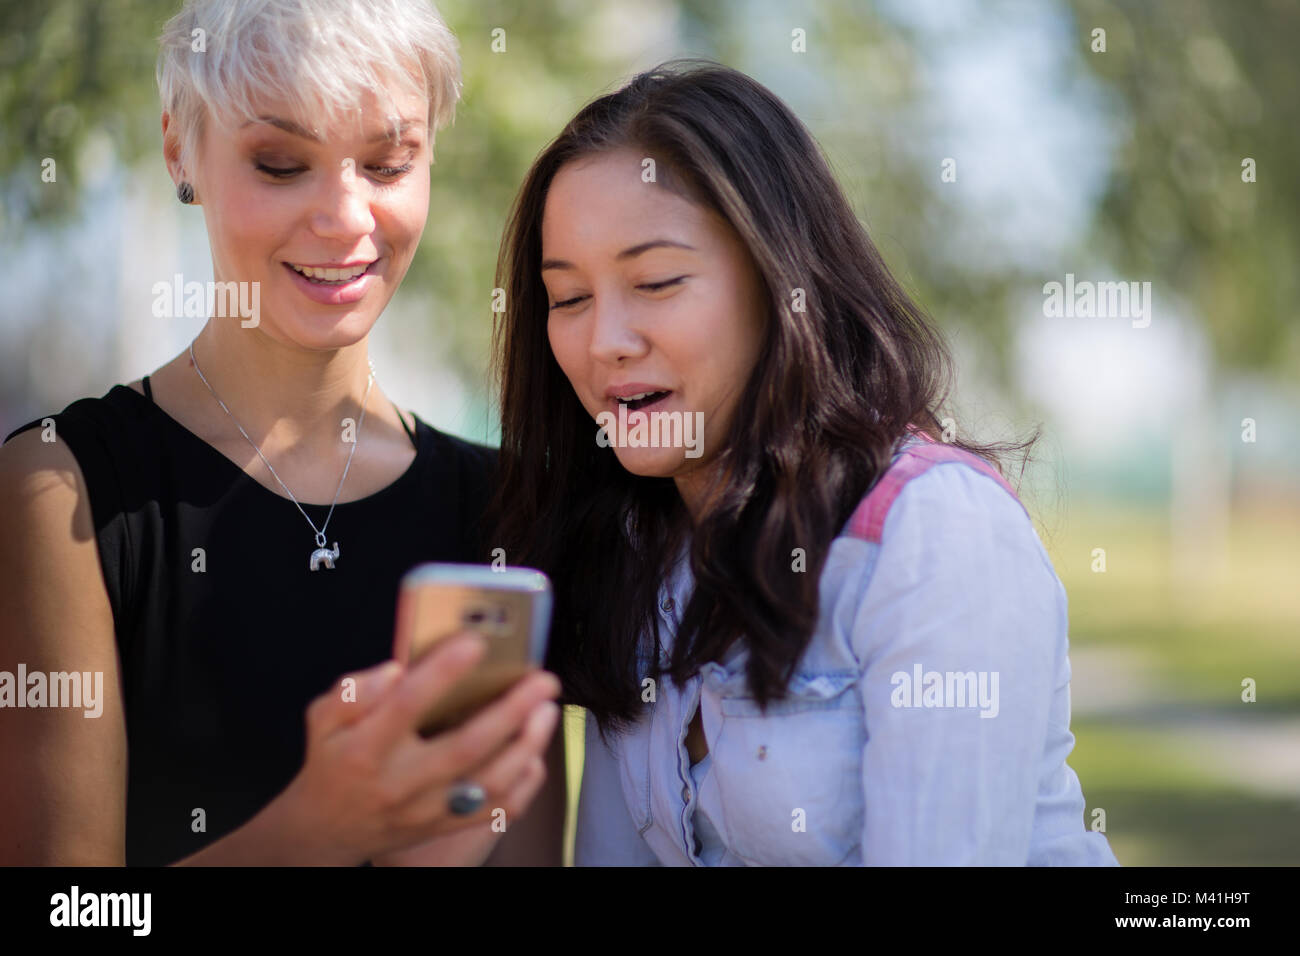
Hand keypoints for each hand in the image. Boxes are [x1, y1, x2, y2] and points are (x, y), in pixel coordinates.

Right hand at [271, 632, 561, 865]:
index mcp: (366, 749)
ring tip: (547, 709)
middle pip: (465, 747)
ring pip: (489, 782)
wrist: (327, 830)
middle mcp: (400, 782)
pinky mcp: (445, 826)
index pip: (406, 706)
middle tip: (542, 679)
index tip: (475, 642)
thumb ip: (353, 692)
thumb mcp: (321, 719)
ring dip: (527, 744)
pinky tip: (536, 751)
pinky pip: (496, 810)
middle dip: (510, 711)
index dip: (442, 673)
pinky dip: (525, 782)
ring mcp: (426, 810)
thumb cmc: (333, 761)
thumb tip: (396, 671)